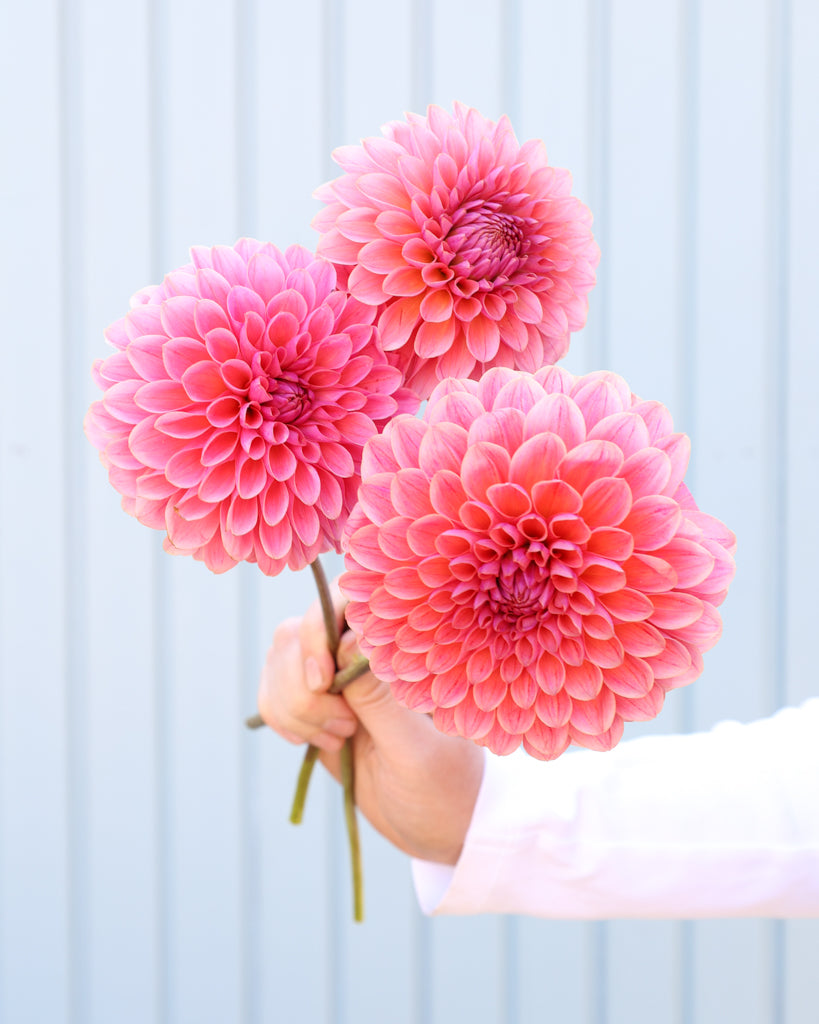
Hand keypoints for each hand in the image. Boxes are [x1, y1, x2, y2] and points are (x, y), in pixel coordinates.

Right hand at [257, 589, 484, 864]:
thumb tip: (352, 641)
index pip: (345, 599)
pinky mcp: (313, 704)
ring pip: (278, 660)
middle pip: (298, 632)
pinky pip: (271, 691)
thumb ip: (380, 700)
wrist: (436, 826)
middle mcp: (362, 652)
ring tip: (338, 740)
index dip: (319, 629)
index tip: (323, 681)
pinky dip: (279, 716)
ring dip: (292, 705)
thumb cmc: (444, 786)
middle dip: (302, 685)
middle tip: (343, 730)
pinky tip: (314, 743)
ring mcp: (334, 677)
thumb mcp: (415, 750)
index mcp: (399, 649)